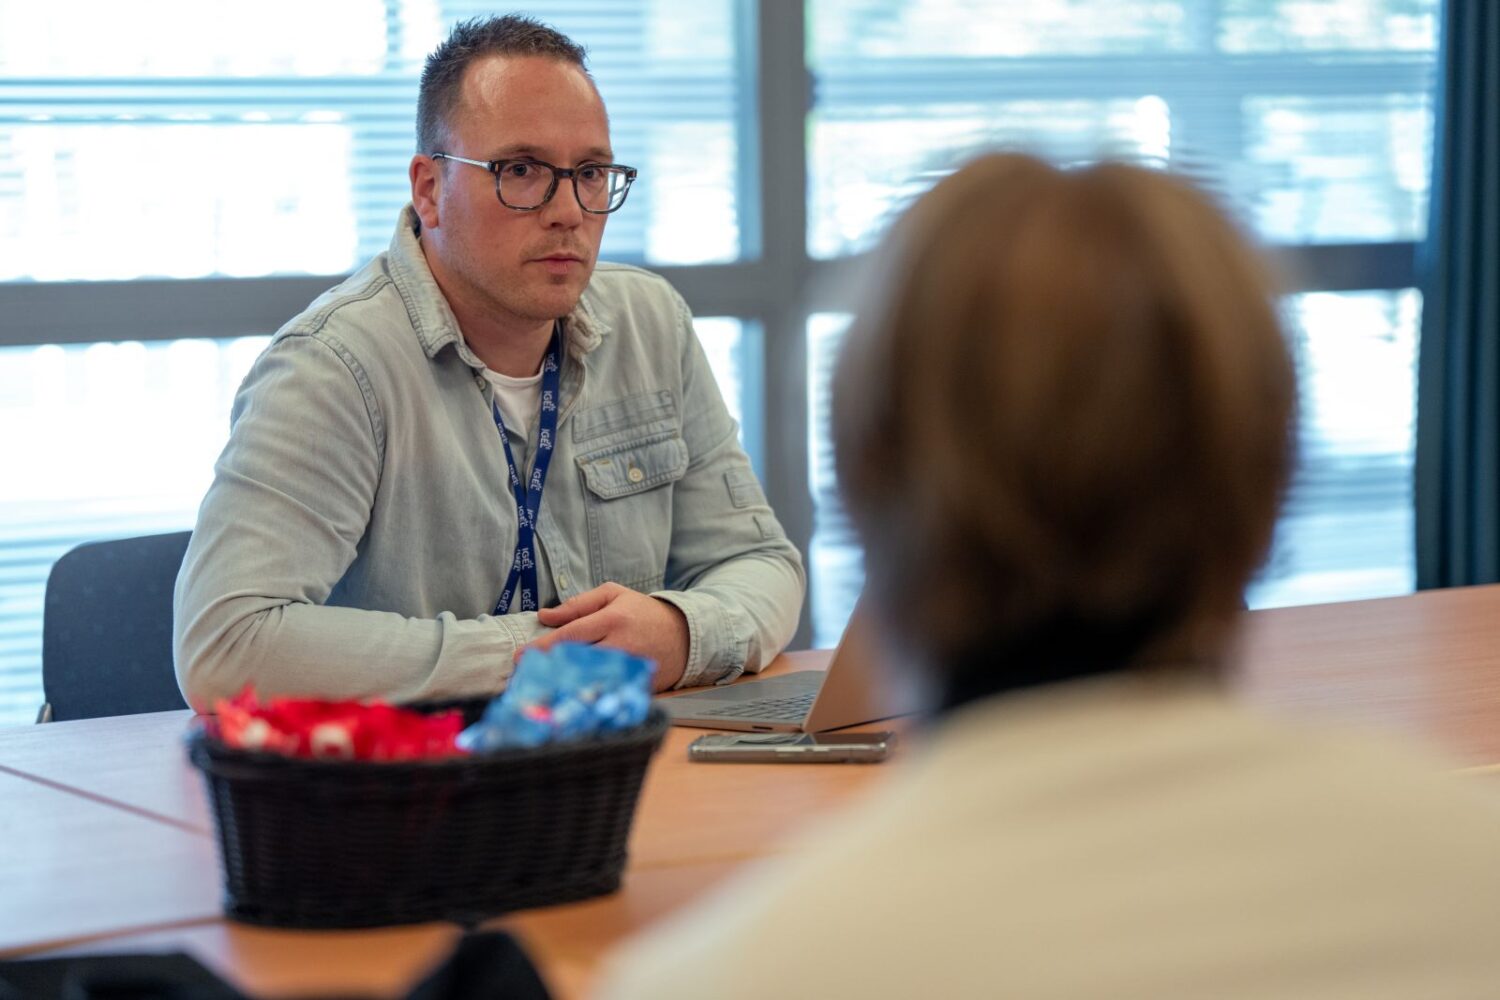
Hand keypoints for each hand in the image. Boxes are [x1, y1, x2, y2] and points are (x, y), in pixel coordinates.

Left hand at [525, 583, 688, 691]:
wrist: (685, 635)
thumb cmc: (644, 613)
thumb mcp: (614, 595)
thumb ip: (578, 604)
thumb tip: (545, 616)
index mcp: (613, 619)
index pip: (571, 634)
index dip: (543, 647)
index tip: (520, 657)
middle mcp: (621, 644)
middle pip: (576, 659)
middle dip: (548, 668)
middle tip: (524, 676)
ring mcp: (629, 668)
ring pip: (589, 679)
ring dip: (563, 685)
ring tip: (541, 688)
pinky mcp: (636, 685)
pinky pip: (606, 692)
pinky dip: (587, 696)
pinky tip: (569, 699)